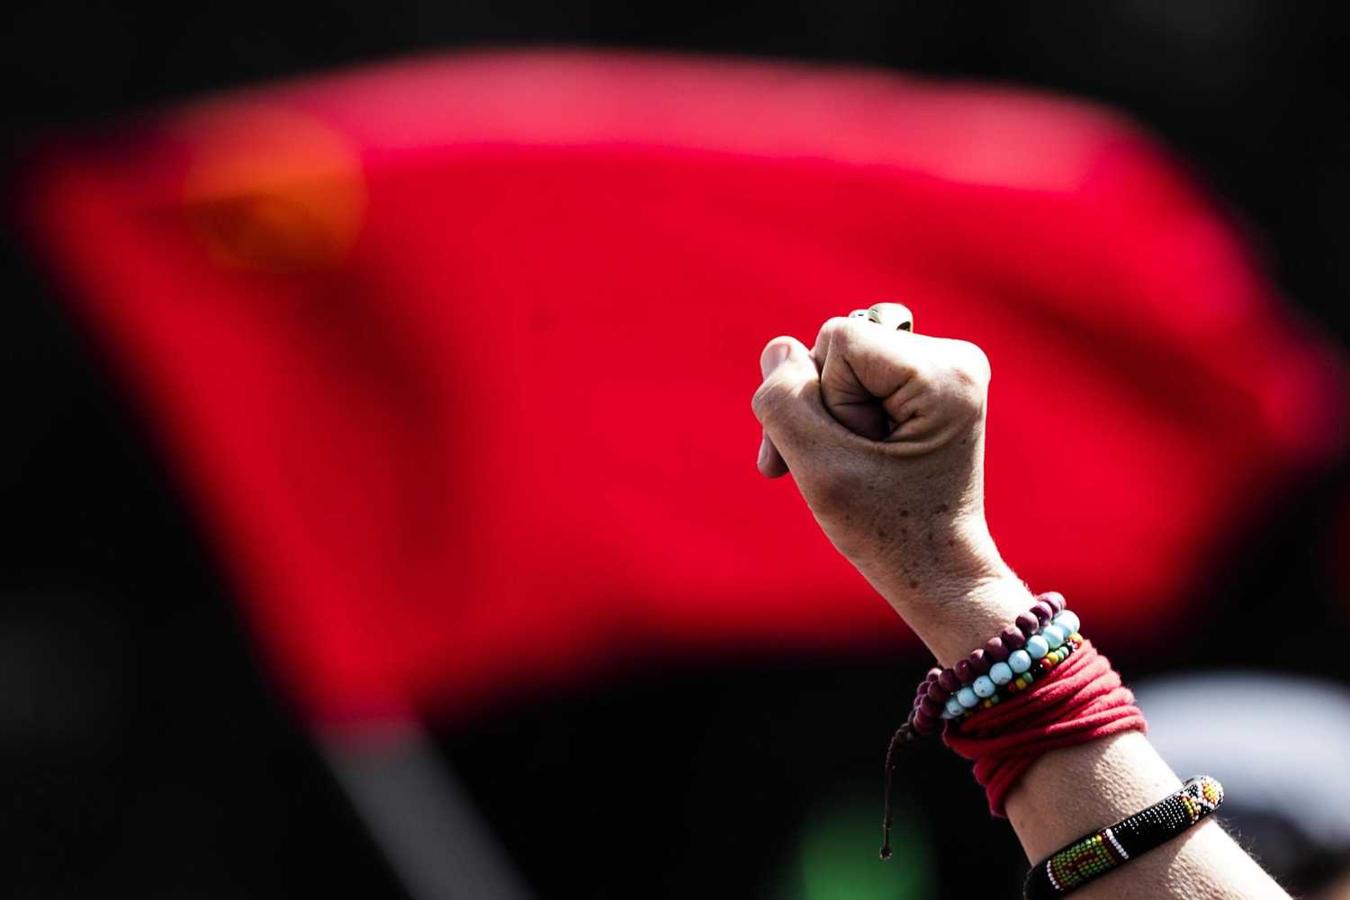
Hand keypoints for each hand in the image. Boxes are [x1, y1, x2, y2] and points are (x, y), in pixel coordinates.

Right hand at [751, 315, 1029, 659]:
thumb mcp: (820, 468)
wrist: (937, 573)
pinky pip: (854, 374)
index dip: (826, 400)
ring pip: (839, 361)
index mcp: (946, 373)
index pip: (838, 338)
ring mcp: (946, 369)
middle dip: (824, 408)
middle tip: (851, 468)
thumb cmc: (888, 533)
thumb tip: (779, 348)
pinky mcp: (929, 383)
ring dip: (827, 417)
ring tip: (853, 466)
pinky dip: (841, 417)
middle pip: (838, 345)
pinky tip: (855, 456)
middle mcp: (956, 359)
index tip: (858, 455)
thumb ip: (784, 401)